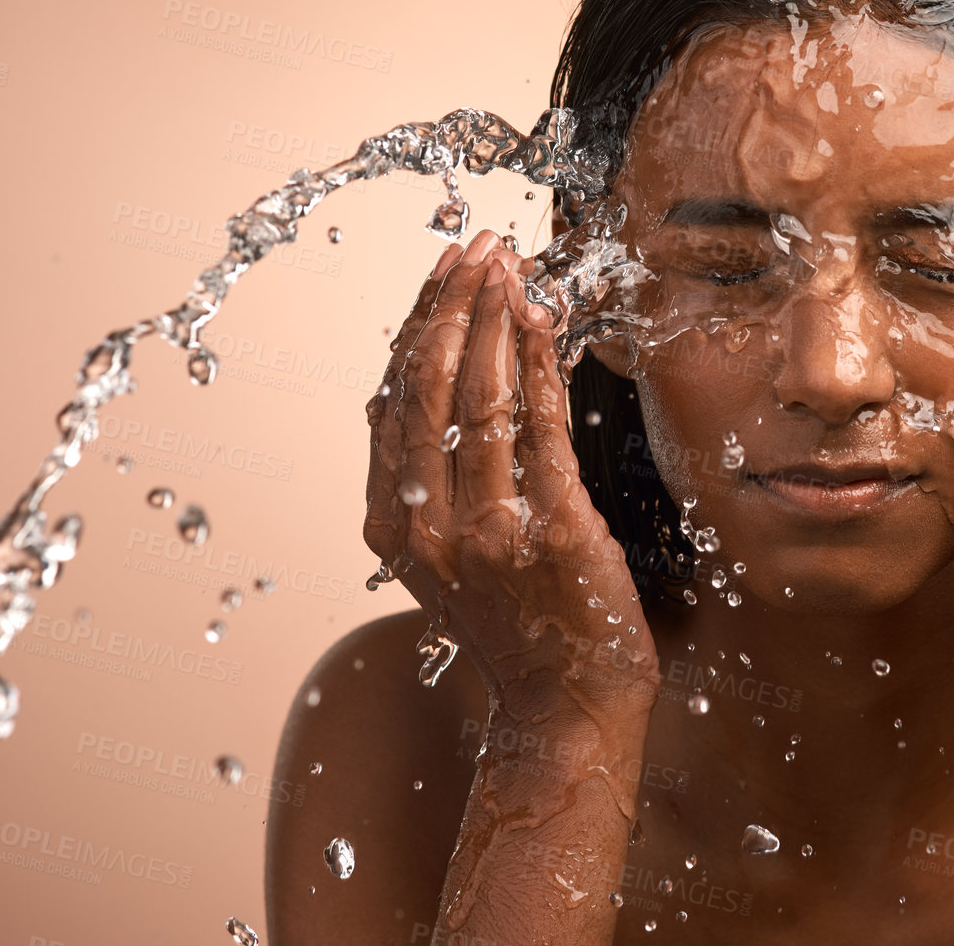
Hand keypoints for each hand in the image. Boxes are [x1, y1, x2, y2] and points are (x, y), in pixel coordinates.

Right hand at [363, 231, 659, 723]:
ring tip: (509, 265)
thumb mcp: (443, 556)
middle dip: (455, 303)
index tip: (443, 270)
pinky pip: (541, 426)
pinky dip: (540, 362)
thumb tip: (405, 392)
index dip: (418, 324)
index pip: (392, 399)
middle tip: (479, 248)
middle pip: (429, 386)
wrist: (563, 706)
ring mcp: (488, 531)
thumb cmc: (516, 623)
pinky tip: (545, 319)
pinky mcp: (553, 531)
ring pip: (479, 396)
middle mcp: (426, 526)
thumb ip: (420, 482)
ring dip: (497, 317)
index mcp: (389, 527)